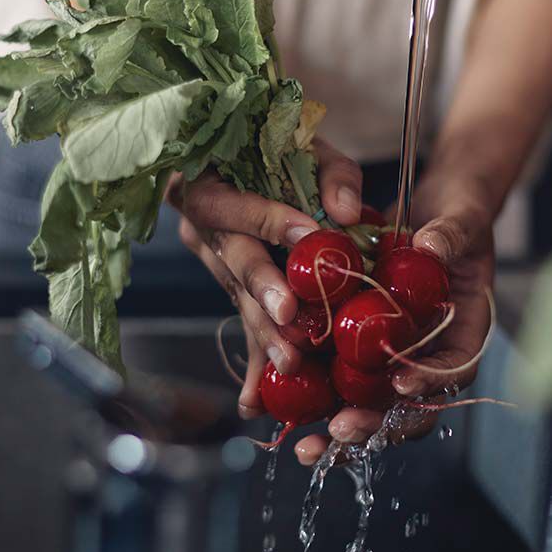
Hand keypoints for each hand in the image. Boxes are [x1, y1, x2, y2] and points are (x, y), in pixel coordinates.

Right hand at [168, 138, 363, 418]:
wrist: (248, 160)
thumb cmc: (278, 149)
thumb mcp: (308, 147)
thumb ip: (332, 174)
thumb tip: (348, 213)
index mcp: (206, 186)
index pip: (232, 206)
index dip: (268, 220)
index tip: (306, 233)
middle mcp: (203, 231)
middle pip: (233, 264)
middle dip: (263, 293)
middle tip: (289, 317)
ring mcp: (215, 266)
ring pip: (240, 302)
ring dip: (265, 335)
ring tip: (289, 364)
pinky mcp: (233, 293)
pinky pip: (244, 328)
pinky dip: (254, 365)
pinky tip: (255, 404)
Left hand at [294, 172, 496, 464]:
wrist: (433, 215)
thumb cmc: (458, 218)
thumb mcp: (460, 220)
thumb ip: (452, 235)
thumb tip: (430, 246)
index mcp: (464, 335)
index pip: (455, 370)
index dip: (431, 382)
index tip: (402, 385)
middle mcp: (429, 357)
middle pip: (409, 408)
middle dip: (375, 424)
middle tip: (341, 429)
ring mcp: (393, 360)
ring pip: (370, 407)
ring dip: (340, 433)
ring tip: (306, 448)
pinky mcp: (360, 353)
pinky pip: (338, 382)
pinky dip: (312, 401)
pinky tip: (279, 415)